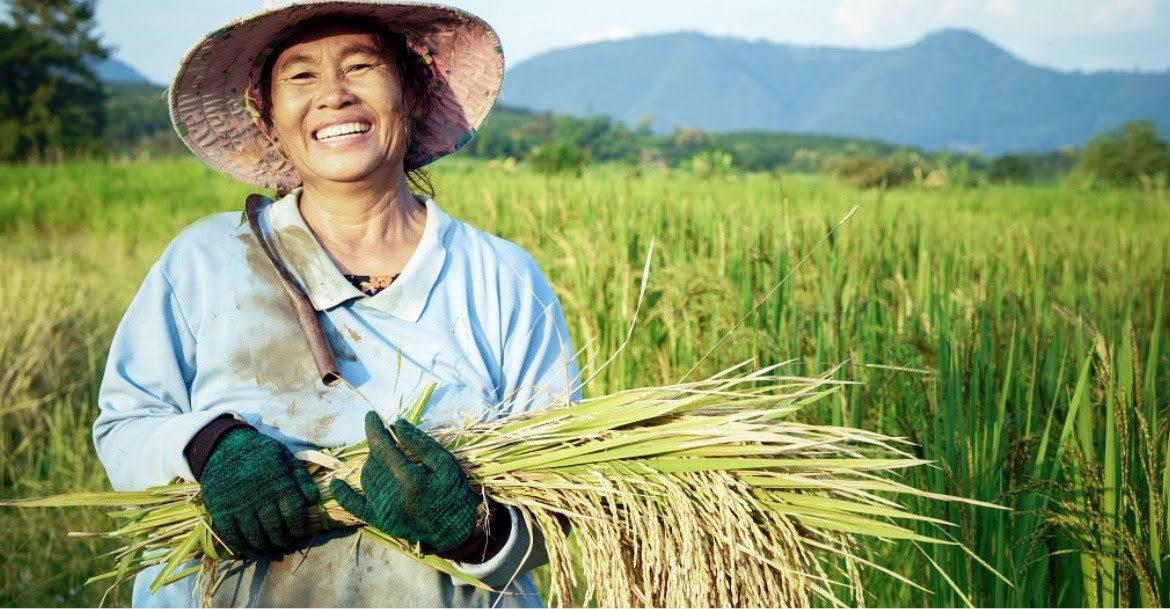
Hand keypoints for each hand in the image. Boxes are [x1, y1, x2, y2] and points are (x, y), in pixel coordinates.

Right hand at [199, 427, 319, 553]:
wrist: (223, 445)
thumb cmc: (259, 451)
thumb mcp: (284, 457)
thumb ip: (301, 478)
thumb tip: (314, 499)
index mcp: (280, 485)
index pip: (295, 515)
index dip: (299, 528)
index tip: (298, 531)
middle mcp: (261, 499)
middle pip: (276, 530)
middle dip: (283, 540)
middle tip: (285, 542)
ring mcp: (240, 506)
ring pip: (256, 536)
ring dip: (264, 545)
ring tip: (269, 545)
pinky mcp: (221, 510)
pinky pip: (232, 536)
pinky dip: (241, 546)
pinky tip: (248, 547)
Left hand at [330, 412, 479, 552]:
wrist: (455, 529)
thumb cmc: (453, 492)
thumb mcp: (445, 463)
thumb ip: (421, 443)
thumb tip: (396, 425)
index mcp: (409, 479)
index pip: (382, 447)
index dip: (374, 429)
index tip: (371, 415)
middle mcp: (391, 495)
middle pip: (374, 460)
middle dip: (380, 446)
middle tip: (393, 442)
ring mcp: (382, 510)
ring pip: (366, 477)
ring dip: (372, 463)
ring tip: (388, 459)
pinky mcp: (379, 521)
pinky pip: (354, 506)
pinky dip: (343, 494)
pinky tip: (335, 483)